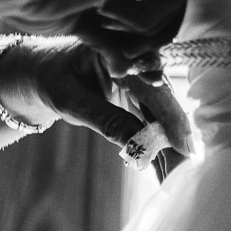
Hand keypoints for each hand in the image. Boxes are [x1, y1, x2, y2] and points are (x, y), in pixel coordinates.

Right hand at [0, 0, 189, 53]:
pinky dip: (145, 19)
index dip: (140, 28)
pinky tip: (106, 11)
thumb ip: (106, 35)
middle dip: (150, 33)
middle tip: (124, 53)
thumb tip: (124, 65)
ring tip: (105, 27)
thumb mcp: (75, 19)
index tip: (120, 49)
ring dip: (145, 29)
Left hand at [0, 37, 194, 172]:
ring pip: (164, 119)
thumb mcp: (72, 100)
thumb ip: (107, 119)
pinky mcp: (143, 99)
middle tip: (187, 171)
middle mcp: (142, 63)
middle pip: (167, 106)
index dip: (173, 120)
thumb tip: (140, 147)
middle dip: (177, 141)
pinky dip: (157, 148)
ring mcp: (144, 81)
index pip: (157, 89)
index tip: (183, 148)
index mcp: (126, 52)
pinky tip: (166, 172)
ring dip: (170, 149)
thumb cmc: (53, 79)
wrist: (43, 72)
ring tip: (178, 178)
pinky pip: (154, 124)